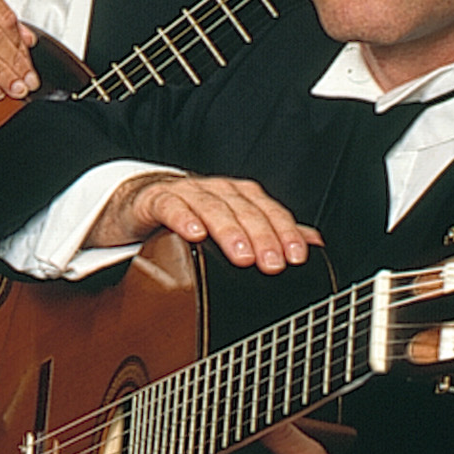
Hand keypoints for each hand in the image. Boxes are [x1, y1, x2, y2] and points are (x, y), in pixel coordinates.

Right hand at [87, 171, 318, 273]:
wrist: (139, 203)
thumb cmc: (192, 216)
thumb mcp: (233, 225)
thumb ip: (271, 232)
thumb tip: (313, 243)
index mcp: (238, 195)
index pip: (268, 210)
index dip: (284, 232)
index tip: (297, 257)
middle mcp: (216, 189)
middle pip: (243, 210)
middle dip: (261, 236)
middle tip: (272, 264)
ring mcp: (186, 192)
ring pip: (211, 207)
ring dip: (228, 231)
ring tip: (241, 257)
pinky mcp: (155, 200)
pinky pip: (170, 206)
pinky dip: (183, 218)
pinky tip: (194, 235)